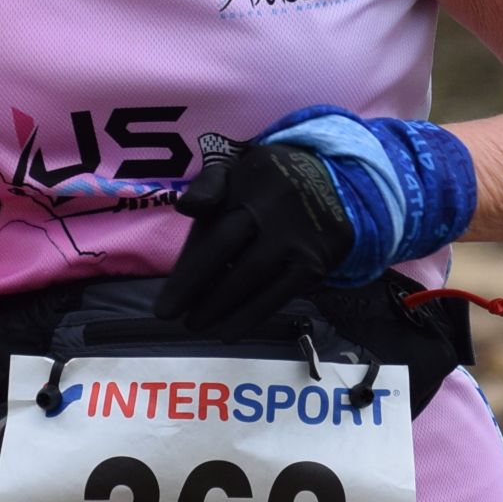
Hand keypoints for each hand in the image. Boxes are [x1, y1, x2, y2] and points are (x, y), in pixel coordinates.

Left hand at [152, 145, 355, 340]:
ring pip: (250, 276)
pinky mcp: (316, 263)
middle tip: (171, 317)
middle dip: (195, 287)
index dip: (187, 268)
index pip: (212, 228)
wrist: (337, 184)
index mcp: (249, 181)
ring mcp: (298, 236)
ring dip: (219, 307)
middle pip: (225, 247)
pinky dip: (251, 316)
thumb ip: (208, 185)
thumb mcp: (239, 169)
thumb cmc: (270, 184)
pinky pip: (278, 294)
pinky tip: (228, 332)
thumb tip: (186, 207)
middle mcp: (274, 206)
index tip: (164, 301)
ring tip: (196, 325)